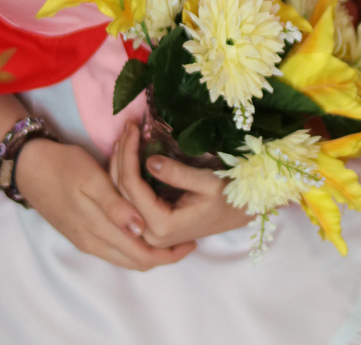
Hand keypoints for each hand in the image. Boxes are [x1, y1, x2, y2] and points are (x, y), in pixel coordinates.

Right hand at [15, 138, 195, 269]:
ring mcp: (85, 240)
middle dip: (164, 255)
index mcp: (98, 230)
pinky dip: (133, 242)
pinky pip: (113, 248)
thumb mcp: (90, 178)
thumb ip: (115, 205)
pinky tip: (142, 226)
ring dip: (148, 249)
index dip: (169, 254)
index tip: (192, 241)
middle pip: (136, 261)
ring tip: (171, 234)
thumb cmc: (62, 166)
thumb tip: (140, 228)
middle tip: (187, 240)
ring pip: (125, 257)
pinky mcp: (80, 233)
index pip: (141, 256)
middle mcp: (93, 242)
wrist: (29, 167)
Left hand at [110, 121, 250, 247]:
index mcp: (162, 225)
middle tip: (128, 125)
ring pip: (121, 196)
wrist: (239, 214)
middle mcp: (150, 234)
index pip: (132, 185)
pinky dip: (126, 175)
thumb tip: (149, 160)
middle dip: (122, 154)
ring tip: (124, 136)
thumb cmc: (228, 197)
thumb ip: (178, 174)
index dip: (128, 153)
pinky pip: (130, 200)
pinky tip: (127, 154)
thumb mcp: (207, 182)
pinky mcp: (152, 226)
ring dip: (120, 163)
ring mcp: (149, 233)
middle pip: (121, 191)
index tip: (133, 127)